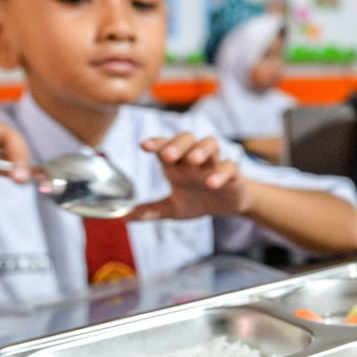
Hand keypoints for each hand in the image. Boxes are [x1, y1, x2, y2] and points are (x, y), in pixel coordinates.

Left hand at [129, 133, 246, 219]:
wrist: (228, 206)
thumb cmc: (198, 200)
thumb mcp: (172, 208)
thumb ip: (150, 210)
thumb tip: (123, 217)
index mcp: (177, 163)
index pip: (165, 146)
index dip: (156, 143)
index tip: (144, 146)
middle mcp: (195, 158)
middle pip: (186, 139)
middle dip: (177, 144)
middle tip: (167, 155)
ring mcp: (214, 163)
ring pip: (210, 144)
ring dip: (201, 149)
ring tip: (193, 160)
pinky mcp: (233, 174)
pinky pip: (229, 166)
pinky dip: (221, 172)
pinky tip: (212, 183)